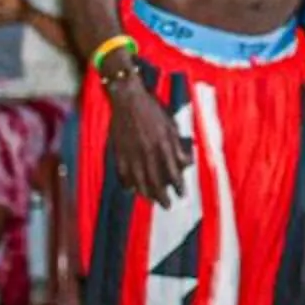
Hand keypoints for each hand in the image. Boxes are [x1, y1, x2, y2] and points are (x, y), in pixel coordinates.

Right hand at [105, 73, 189, 205]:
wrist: (127, 99)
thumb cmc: (153, 110)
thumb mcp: (171, 126)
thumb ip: (177, 146)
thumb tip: (186, 163)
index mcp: (162, 144)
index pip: (172, 171)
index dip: (178, 184)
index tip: (182, 194)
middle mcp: (147, 151)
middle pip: (155, 179)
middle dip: (162, 195)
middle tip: (168, 206)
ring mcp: (131, 152)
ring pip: (138, 179)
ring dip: (146, 193)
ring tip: (151, 201)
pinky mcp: (118, 150)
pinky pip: (122, 171)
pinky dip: (127, 182)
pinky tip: (131, 190)